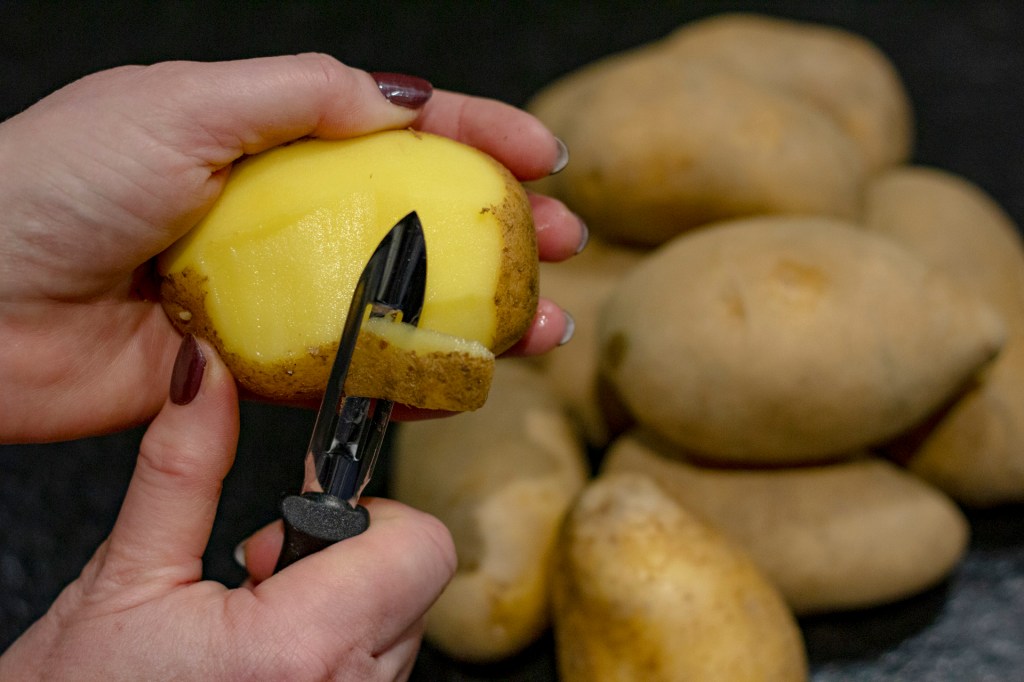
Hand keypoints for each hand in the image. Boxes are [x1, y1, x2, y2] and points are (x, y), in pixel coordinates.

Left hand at [0, 54, 583, 442]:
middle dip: (500, 231)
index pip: (395, 126)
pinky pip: (349, 368)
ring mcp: (274, 291)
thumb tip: (402, 101)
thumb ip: (296, 95)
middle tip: (563, 246)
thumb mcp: (178, 103)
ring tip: (541, 327)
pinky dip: (409, 377)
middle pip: (417, 217)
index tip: (541, 157)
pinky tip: (460, 381)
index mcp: (266, 137)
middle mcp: (281, 213)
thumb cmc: (54, 186)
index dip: (476, 134)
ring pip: (400, 300)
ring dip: (478, 315)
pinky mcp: (256, 364)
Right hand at [0, 336, 456, 680]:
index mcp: (301, 647)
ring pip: (399, 620)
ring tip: (255, 618)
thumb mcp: (123, 578)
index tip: (314, 504)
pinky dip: (336, 643)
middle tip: (263, 569)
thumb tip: (204, 377)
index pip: (420, 545)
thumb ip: (182, 469)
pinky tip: (268, 655)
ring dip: (341, 600)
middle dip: (349, 553)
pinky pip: (375, 663)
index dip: (369, 512)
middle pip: (414, 577)